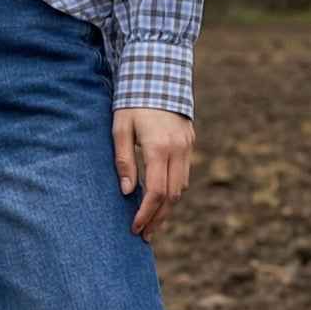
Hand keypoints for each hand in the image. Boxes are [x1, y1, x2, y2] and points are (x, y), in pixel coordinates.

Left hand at [112, 107, 193, 240]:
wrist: (158, 74)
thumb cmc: (132, 101)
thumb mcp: (120, 128)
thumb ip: (124, 161)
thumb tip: (127, 192)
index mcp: (159, 148)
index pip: (156, 192)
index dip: (146, 214)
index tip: (135, 228)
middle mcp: (178, 150)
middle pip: (173, 196)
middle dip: (159, 218)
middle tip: (145, 235)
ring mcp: (187, 147)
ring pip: (182, 187)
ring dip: (168, 208)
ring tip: (153, 223)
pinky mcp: (190, 142)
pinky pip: (184, 175)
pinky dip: (174, 192)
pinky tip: (162, 200)